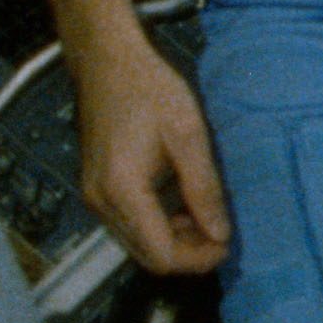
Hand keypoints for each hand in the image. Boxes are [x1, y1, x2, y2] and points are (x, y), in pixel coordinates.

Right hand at [72, 35, 230, 273]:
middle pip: (148, 256)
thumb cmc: (149, 89)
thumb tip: (221, 233)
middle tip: (222, 229)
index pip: (161, 255)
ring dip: (175, 240)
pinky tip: (183, 204)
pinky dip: (159, 226)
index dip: (198, 259)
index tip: (228, 243)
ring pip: (139, 245)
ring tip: (206, 213)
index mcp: (122, 190)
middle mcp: (101, 202)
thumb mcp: (188, 135)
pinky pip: (130, 226)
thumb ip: (204, 188)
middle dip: (189, 253)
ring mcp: (95, 198)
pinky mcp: (98, 190)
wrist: (107, 63)